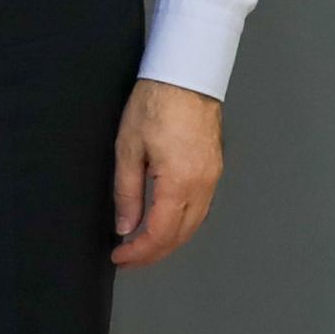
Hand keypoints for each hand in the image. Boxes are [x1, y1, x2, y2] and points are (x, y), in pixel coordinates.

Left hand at [112, 80, 224, 267]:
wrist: (185, 74)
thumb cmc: (156, 102)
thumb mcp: (128, 148)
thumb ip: (127, 192)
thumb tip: (126, 226)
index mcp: (180, 182)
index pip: (160, 234)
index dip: (139, 252)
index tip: (120, 257)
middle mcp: (202, 185)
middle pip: (181, 235)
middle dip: (154, 253)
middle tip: (129, 258)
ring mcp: (212, 177)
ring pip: (194, 225)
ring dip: (170, 241)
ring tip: (144, 246)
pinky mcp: (214, 168)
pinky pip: (201, 208)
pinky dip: (182, 224)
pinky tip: (167, 224)